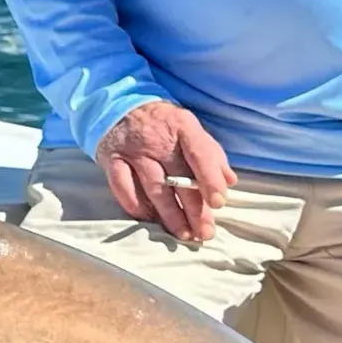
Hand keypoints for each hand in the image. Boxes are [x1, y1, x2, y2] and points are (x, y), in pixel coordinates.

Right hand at [94, 99, 235, 242]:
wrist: (120, 108)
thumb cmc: (163, 124)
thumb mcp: (190, 129)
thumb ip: (210, 154)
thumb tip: (229, 181)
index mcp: (182, 127)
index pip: (199, 154)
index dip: (210, 179)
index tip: (218, 203)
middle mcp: (157, 139)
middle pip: (178, 179)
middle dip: (194, 209)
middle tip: (205, 232)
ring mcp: (133, 151)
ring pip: (154, 188)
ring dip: (170, 215)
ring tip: (184, 234)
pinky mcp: (112, 160)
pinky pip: (123, 188)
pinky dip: (137, 206)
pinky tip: (150, 219)